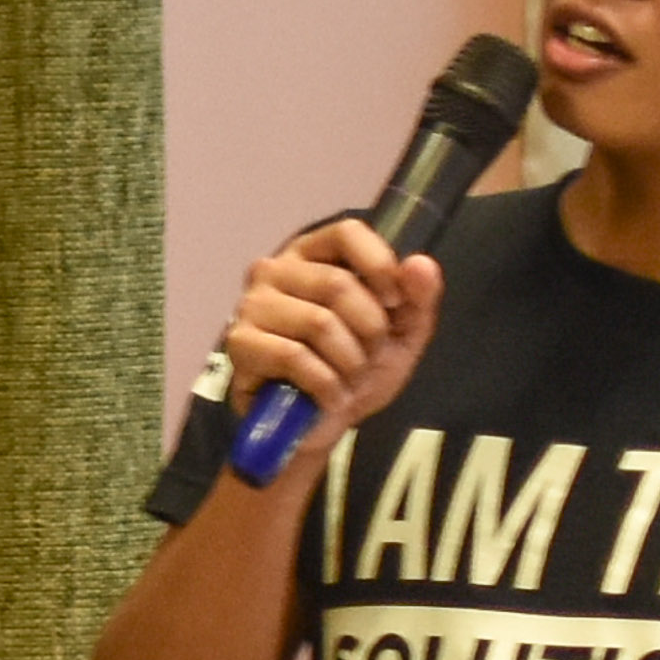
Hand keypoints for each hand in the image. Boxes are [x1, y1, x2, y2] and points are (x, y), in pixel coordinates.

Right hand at [217, 218, 449, 477]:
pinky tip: (329, 398)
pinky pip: (294, 358)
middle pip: (338, 285)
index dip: (380, 266)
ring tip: (347, 382)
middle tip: (368, 359)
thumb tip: (420, 263)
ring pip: (319, 324)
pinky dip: (325, 386)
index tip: (395, 304)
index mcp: (313, 255)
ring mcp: (252, 305)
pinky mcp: (240, 344)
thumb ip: (417, 298)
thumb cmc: (353, 370)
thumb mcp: (399, 335)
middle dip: (369, 332)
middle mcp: (275, 270)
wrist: (318, 427)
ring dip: (349, 364)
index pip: (347, 233)